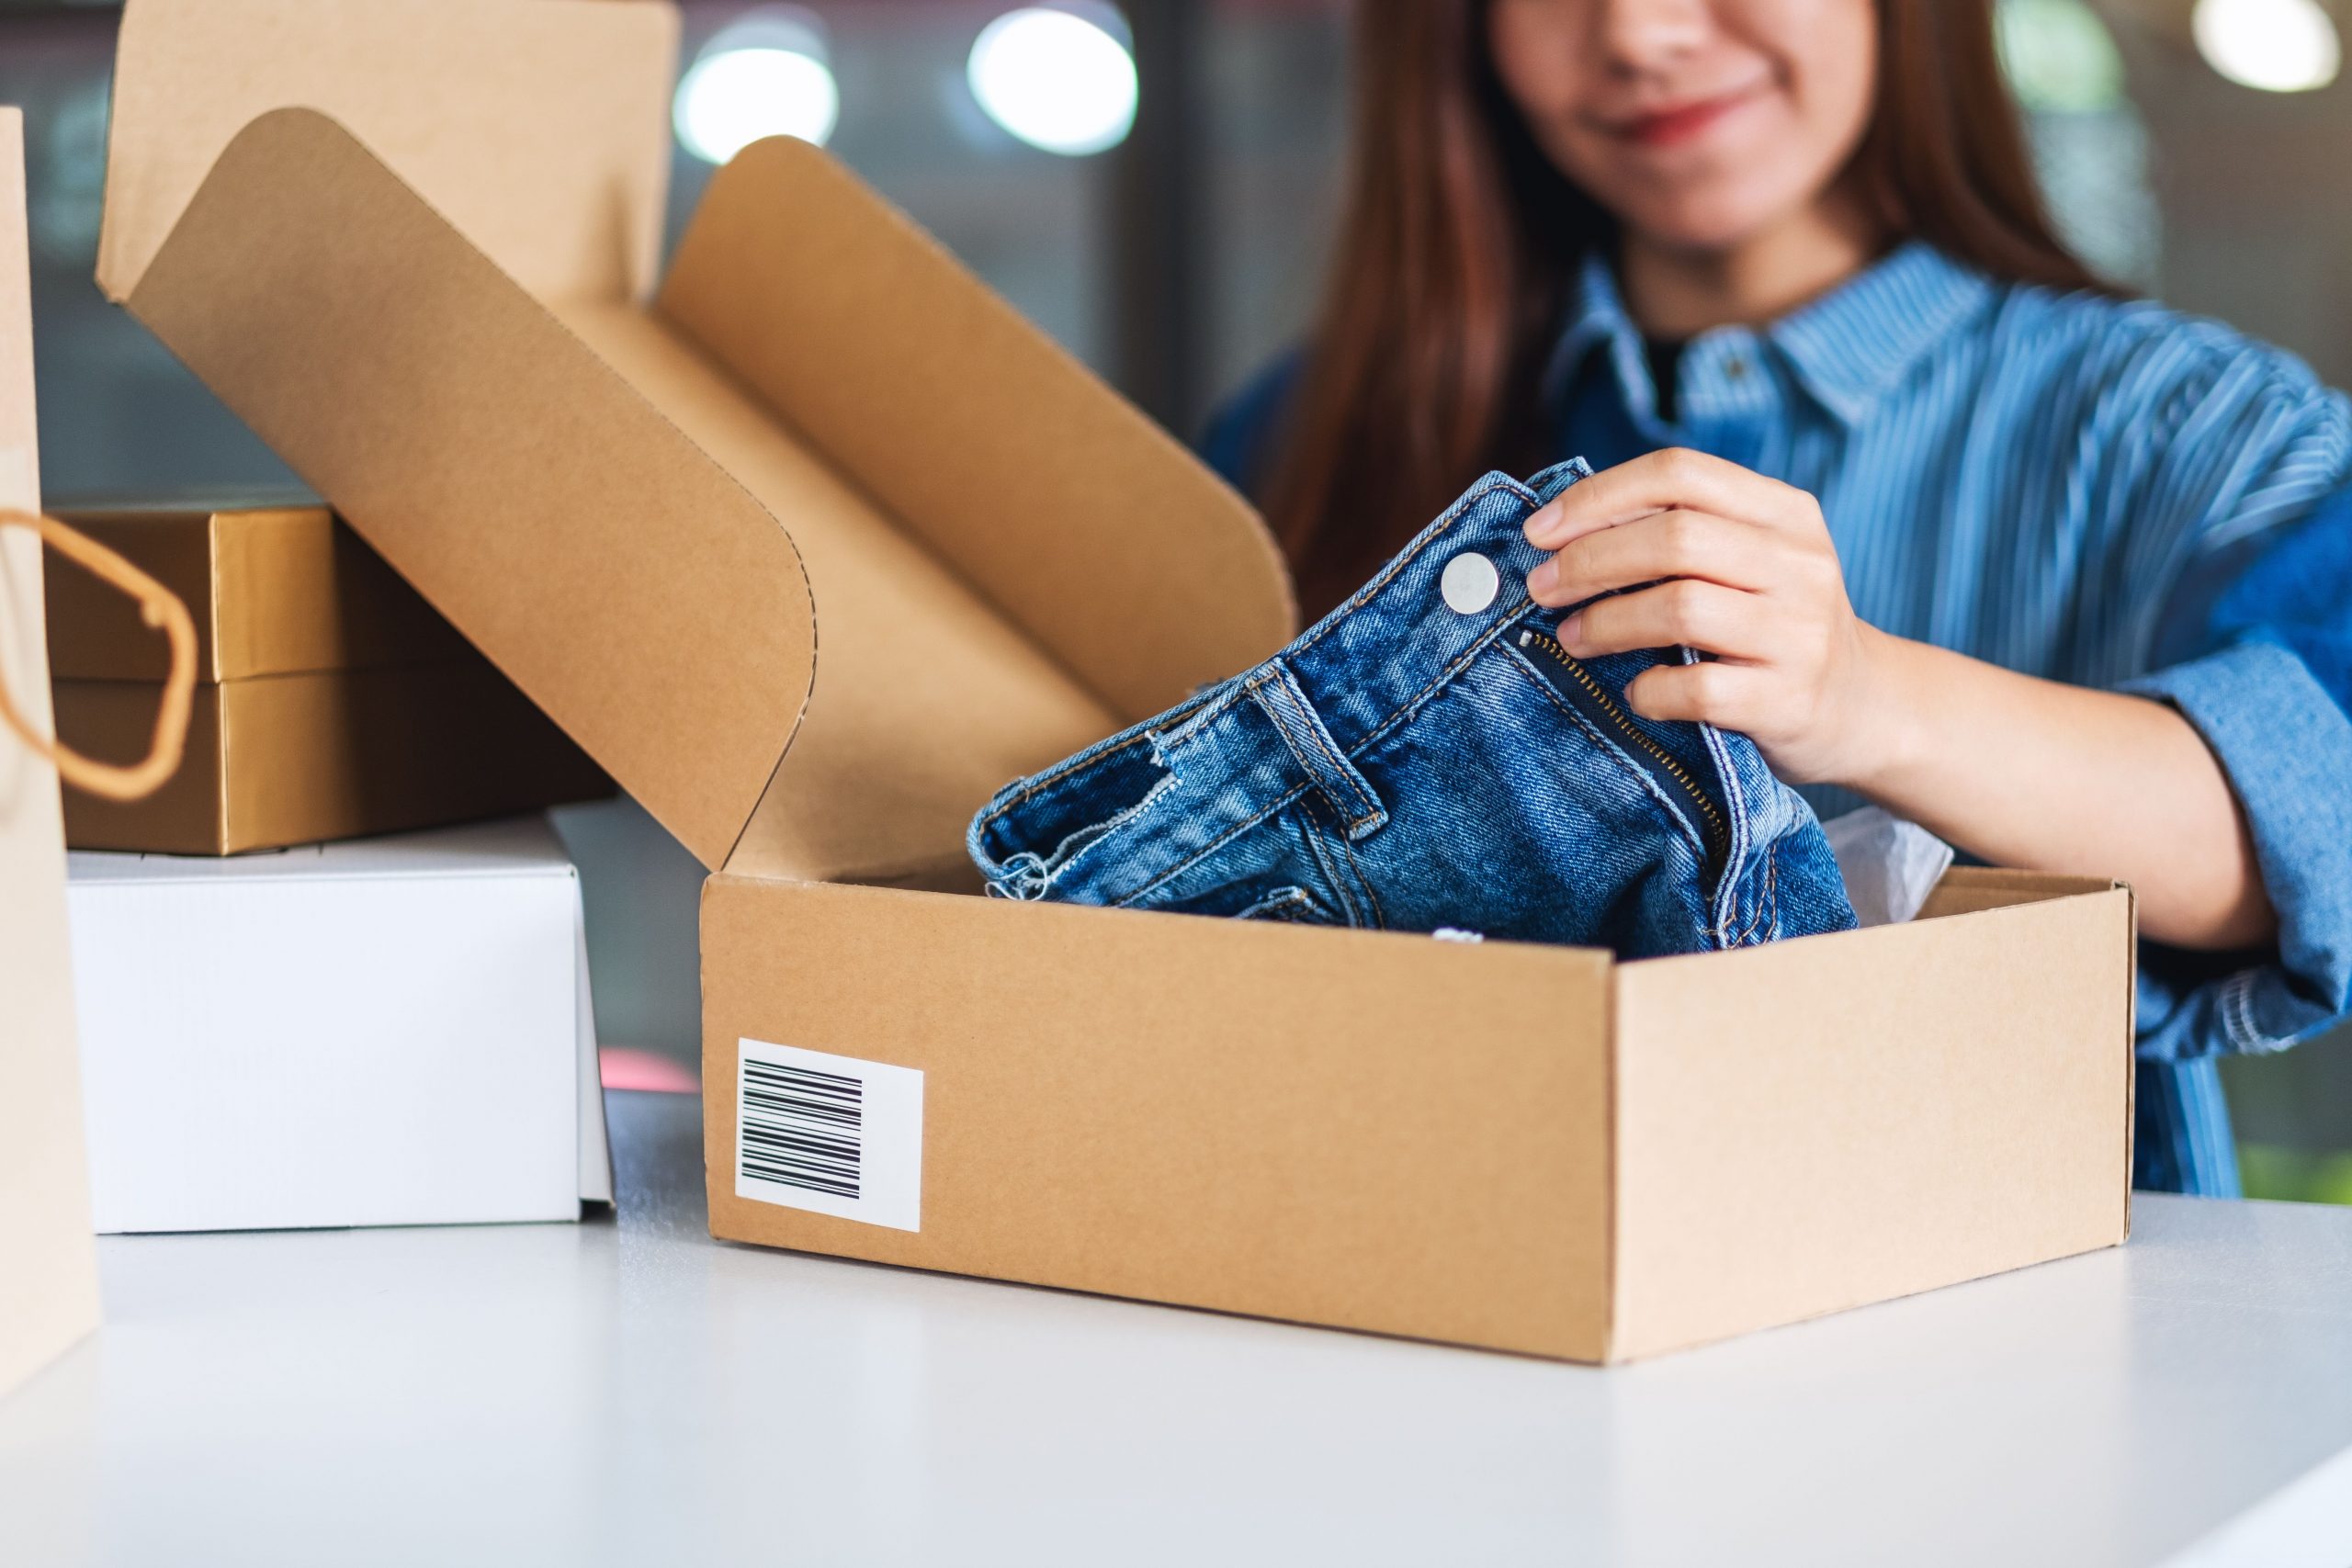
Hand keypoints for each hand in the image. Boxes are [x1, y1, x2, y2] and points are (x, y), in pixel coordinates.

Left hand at [1522, 448, 1898, 784]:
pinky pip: (1695, 688)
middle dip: (1589, 561)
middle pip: (1674, 538)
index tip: (1541, 531)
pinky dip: (1647, 690)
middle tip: (1542, 587)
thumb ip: (1679, 535)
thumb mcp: (1751, 562)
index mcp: (1785, 513)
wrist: (1863, 709)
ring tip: (1571, 636)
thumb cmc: (1773, 627)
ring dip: (1606, 622)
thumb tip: (1558, 532)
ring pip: (1680, 608)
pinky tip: (1634, 692)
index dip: (1598, 497)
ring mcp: (1800, 634)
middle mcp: (1801, 564)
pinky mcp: (1788, 700)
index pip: (1679, 473)